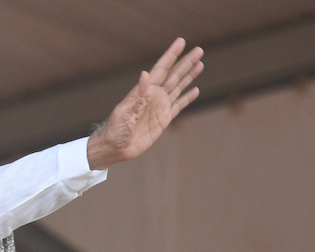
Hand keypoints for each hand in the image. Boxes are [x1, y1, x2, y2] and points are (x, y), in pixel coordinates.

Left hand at [87, 38, 203, 169]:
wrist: (115, 148)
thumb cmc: (115, 129)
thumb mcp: (124, 112)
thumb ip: (137, 95)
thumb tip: (145, 74)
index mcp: (144, 92)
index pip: (161, 69)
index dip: (171, 55)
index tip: (181, 41)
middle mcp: (154, 96)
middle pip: (173, 75)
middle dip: (186, 62)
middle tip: (199, 50)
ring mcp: (160, 107)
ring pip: (178, 87)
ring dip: (189, 76)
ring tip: (200, 63)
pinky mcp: (164, 120)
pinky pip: (179, 106)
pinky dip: (187, 98)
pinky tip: (195, 90)